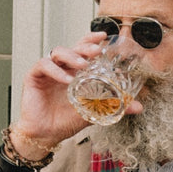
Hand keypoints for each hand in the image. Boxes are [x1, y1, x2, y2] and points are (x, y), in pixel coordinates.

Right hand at [15, 32, 142, 153]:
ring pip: (58, 52)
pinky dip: (56, 71)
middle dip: (85, 46)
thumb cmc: (66, 120)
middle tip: (96, 51)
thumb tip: (138, 106)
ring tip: (83, 65)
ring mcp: (47, 71)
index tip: (104, 36)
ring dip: (72, 56)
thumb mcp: (95, 112)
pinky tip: (66, 79)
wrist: (47, 135)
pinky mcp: (34, 77)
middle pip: (72, 47)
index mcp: (75, 71)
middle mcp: (62, 68)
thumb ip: (114, 106)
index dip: (91, 40)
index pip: (83, 49)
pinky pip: (44, 65)